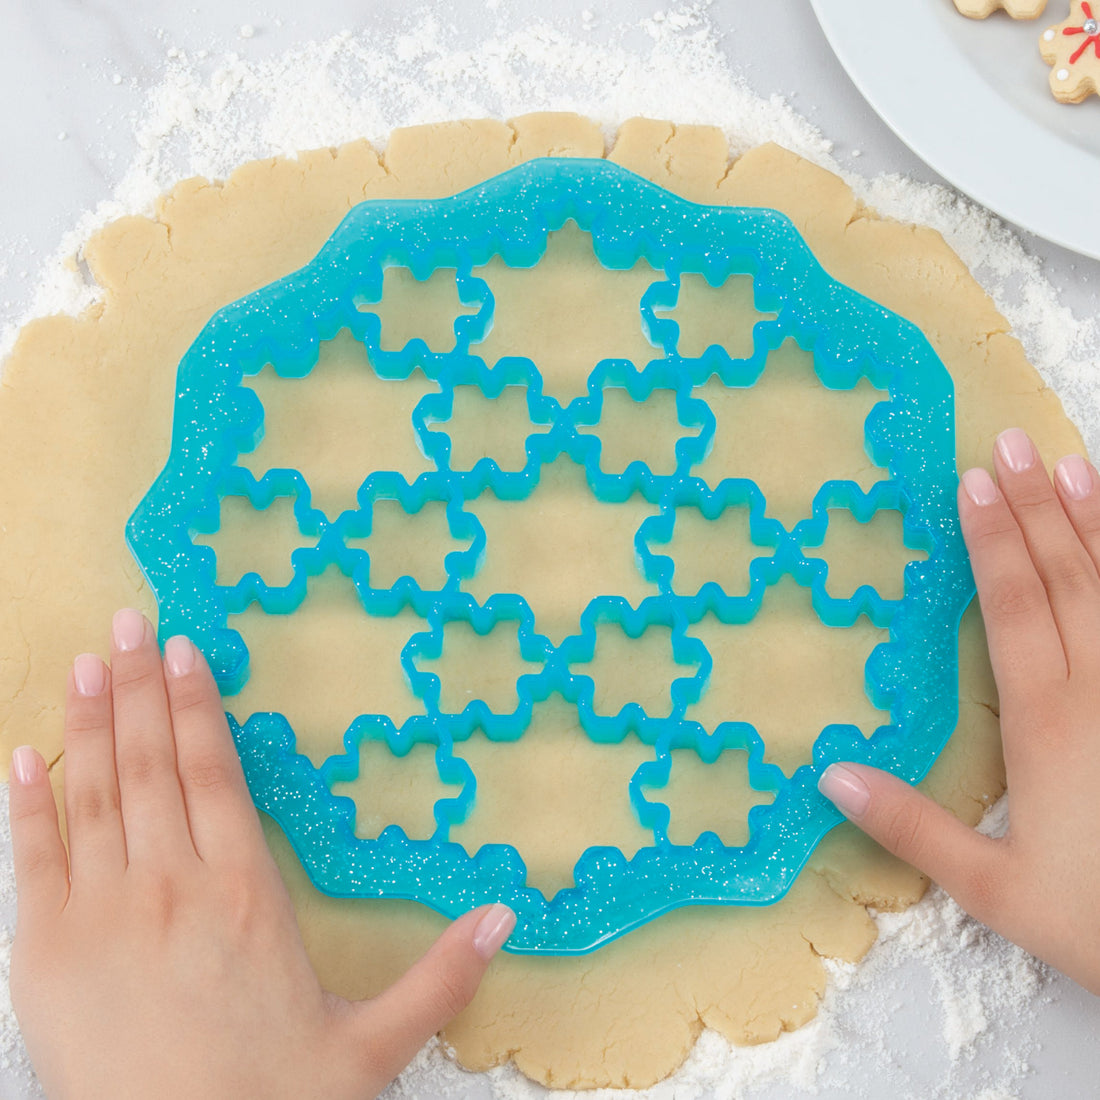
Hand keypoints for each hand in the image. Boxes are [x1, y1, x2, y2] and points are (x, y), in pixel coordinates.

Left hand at [8, 610, 515, 1098]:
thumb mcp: (371, 1046)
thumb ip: (440, 977)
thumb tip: (504, 917)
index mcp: (246, 893)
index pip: (216, 773)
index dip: (197, 706)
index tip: (186, 651)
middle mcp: (171, 885)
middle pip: (152, 762)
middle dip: (140, 685)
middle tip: (131, 621)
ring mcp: (101, 915)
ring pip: (94, 793)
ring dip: (88, 721)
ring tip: (90, 662)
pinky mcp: (45, 956)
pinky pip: (33, 858)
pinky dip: (25, 803)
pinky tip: (22, 756)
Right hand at [819, 429, 1099, 995]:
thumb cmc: (1096, 915)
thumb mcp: (996, 888)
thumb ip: (913, 828)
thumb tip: (829, 774)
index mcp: (1046, 724)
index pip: (1015, 608)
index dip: (992, 542)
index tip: (972, 483)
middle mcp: (1099, 690)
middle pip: (1064, 579)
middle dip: (1034, 506)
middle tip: (1011, 443)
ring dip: (1090, 522)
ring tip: (1069, 464)